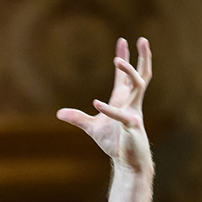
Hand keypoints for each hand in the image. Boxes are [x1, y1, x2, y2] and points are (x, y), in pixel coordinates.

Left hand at [56, 37, 152, 176]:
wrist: (129, 162)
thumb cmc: (115, 143)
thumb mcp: (92, 128)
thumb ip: (78, 118)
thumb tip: (59, 113)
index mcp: (124, 100)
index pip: (125, 76)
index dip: (125, 58)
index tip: (122, 41)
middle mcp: (132, 102)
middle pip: (142, 74)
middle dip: (142, 57)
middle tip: (141, 38)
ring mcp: (134, 112)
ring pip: (139, 85)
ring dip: (129, 71)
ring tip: (116, 60)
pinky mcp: (132, 126)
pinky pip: (122, 114)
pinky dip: (109, 109)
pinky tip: (96, 103)